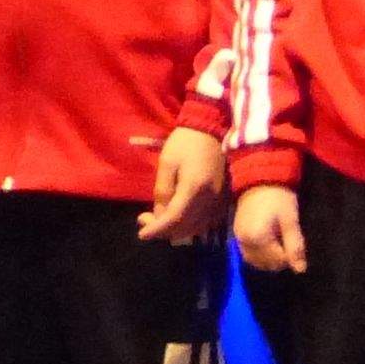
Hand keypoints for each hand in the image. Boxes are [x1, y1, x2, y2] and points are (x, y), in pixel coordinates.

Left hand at [140, 127, 229, 244]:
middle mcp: (210, 197)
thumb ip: (163, 192)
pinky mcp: (223, 197)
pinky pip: (207, 221)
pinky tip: (180, 217)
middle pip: (185, 227)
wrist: (211, 128)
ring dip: (176, 229)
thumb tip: (159, 215)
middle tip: (144, 219)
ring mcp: (219, 199)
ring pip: (197, 228)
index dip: (156, 230)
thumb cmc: (185, 143)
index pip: (174, 219)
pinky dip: (191, 225)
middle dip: (162, 230)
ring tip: (160, 218)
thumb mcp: (167, 164)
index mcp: (194, 187)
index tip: (141, 234)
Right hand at [234, 184, 307, 272]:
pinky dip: (260, 254)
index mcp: (257, 239)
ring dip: (269, 259)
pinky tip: (270, 245)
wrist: (259, 179)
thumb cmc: (279, 197)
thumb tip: (300, 270)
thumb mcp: (290, 220)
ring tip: (282, 244)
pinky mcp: (236, 235)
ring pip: (255, 261)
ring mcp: (238, 240)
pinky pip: (248, 254)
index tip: (297, 245)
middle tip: (290, 244)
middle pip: (265, 263)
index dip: (290, 257)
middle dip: (280, 259)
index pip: (277, 260)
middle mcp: (244, 243)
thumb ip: (295, 245)